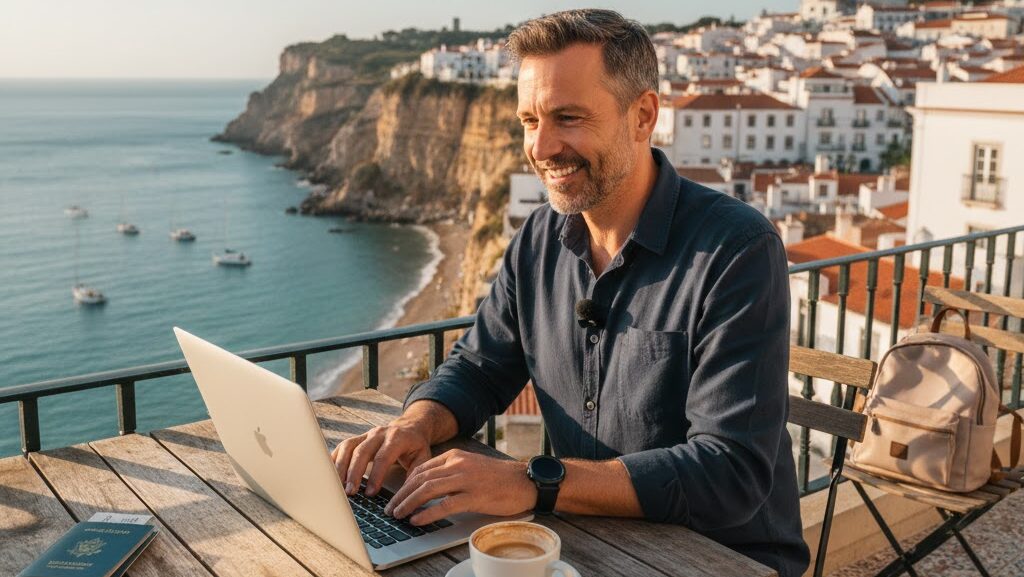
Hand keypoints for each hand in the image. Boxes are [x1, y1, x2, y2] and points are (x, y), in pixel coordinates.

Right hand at [331, 418, 432, 496]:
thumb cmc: (415, 445)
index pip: (383, 456)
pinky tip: (329, 475)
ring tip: (337, 487)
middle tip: (350, 493)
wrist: (410, 426)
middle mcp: (379, 433)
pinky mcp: (357, 438)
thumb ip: (415, 473)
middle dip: (354, 473)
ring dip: (340, 467)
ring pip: (348, 447)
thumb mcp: (423, 457)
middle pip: (362, 451)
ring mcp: (365, 434)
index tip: (370, 493)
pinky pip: (342, 447)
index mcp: (397, 437)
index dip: (375, 475)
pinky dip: (334, 460)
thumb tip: (406, 494)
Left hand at [384, 449, 536, 525]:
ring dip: (408, 503)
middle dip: (401, 494)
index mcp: (455, 456)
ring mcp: (466, 480)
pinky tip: (417, 520)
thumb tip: (427, 486)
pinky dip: (427, 513)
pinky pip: (445, 505)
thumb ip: (450, 472)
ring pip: (428, 489)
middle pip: (420, 478)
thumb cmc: (498, 477)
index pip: (421, 468)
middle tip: (390, 508)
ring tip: (398, 514)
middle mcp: (458, 464)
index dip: (404, 483)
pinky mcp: (475, 496)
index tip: (396, 496)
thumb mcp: (471, 466)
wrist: (525, 481)